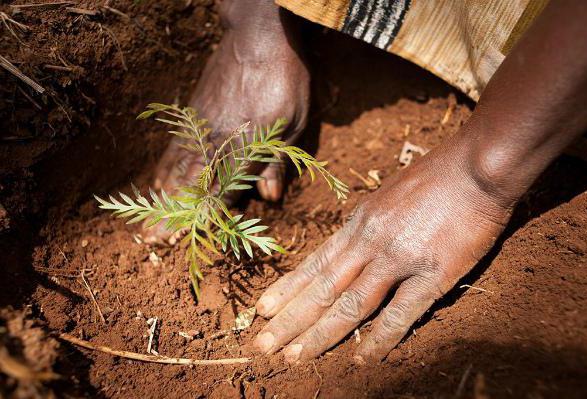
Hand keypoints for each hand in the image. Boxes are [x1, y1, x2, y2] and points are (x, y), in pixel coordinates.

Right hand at [145, 0, 308, 243]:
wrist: (258, 33)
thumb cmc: (284, 77)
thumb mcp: (292, 119)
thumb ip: (276, 160)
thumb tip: (269, 197)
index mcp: (245, 146)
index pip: (222, 191)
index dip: (205, 219)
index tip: (187, 241)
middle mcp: (216, 141)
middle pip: (191, 185)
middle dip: (173, 215)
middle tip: (152, 241)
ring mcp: (200, 127)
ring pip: (178, 169)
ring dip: (163, 198)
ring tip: (147, 219)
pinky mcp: (193, 113)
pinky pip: (176, 146)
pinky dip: (165, 168)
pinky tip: (158, 181)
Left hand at [253, 135, 512, 362]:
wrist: (478, 164)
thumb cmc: (436, 175)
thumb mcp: (386, 194)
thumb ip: (368, 223)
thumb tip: (351, 246)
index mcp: (359, 222)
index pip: (314, 263)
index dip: (287, 289)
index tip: (261, 310)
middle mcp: (369, 241)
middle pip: (321, 288)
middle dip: (289, 319)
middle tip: (262, 344)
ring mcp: (398, 258)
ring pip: (349, 304)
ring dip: (319, 334)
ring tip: (294, 358)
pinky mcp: (433, 273)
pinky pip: (401, 313)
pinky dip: (379, 338)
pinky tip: (360, 358)